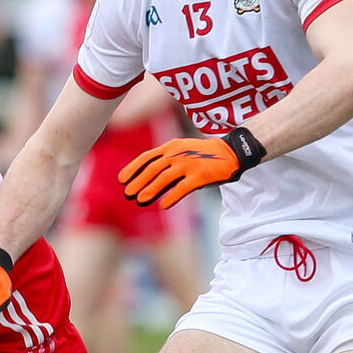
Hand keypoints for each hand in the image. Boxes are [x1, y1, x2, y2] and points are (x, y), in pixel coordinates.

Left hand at [119, 126, 265, 208]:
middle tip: (128, 193)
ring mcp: (189, 164)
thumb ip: (166, 164)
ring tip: (140, 200)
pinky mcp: (200, 176)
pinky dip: (172, 197)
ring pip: (164, 178)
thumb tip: (148, 184)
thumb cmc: (202, 155)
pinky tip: (164, 206)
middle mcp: (177, 153)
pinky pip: (182, 188)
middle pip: (153, 169)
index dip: (133, 168)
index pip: (147, 157)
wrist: (230, 151)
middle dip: (138, 181)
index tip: (122, 179)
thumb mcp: (182, 153)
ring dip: (150, 189)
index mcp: (171, 146)